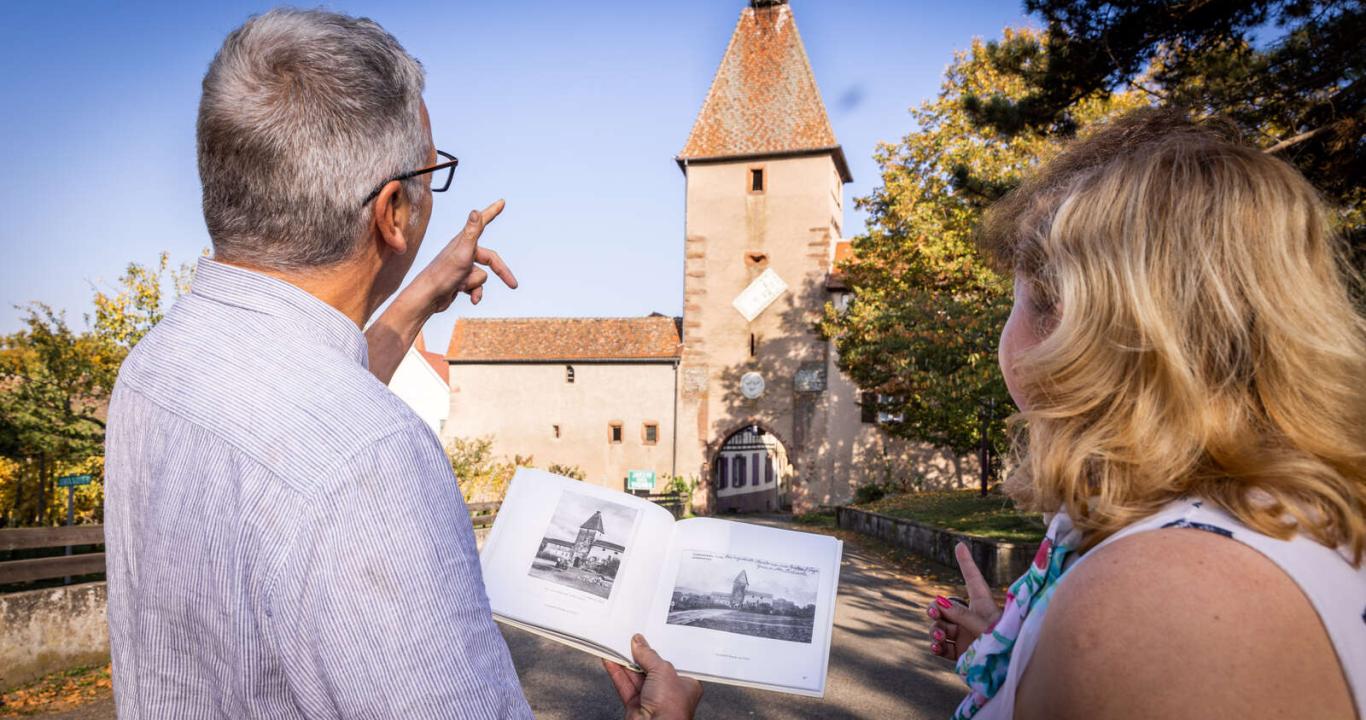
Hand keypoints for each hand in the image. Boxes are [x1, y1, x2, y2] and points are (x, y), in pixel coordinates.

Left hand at [409, 199, 516, 312]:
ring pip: (482, 276)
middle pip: (491, 260)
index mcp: (464, 242)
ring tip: (461, 285)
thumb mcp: (462, 252)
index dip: (493, 212)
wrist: (428, 298)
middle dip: (501, 273)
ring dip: (475, 284)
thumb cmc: (443, 274)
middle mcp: (464, 252)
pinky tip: (470, 299)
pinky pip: (477, 287)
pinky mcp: (460, 281)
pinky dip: (475, 293)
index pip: (483, 223)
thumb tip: (475, 211)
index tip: (502, 202)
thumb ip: (471, 232)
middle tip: (513, 284)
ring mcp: (463, 267)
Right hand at [602, 634, 701, 719]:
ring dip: (625, 662)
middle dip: (640, 655)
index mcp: (686, 684)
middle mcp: (669, 692)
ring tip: (616, 645)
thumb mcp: (662, 670)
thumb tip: (638, 643)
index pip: (672, 662)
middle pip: (651, 668)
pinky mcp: (635, 706)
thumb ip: (648, 655)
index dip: (661, 650)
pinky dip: (617, 673)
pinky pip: (625, 686)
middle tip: (630, 639)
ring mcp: (651, 700)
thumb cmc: (671, 706)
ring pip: (636, 676)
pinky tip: (610, 660)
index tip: (650, 638)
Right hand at [927, 541, 1000, 660]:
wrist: (1008, 673)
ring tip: (939, 638)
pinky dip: (937, 646)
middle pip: (946, 607)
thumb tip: (940, 602)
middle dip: (936, 609)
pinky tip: (936, 648)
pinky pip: (942, 647)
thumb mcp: (984, 626)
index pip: (972, 580)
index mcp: (983, 606)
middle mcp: (971, 618)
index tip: (960, 545)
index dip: (966, 562)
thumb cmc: (1004, 645)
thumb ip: (961, 615)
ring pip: (941, 627)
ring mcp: (965, 636)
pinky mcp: (961, 654)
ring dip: (936, 630)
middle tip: (934, 613)